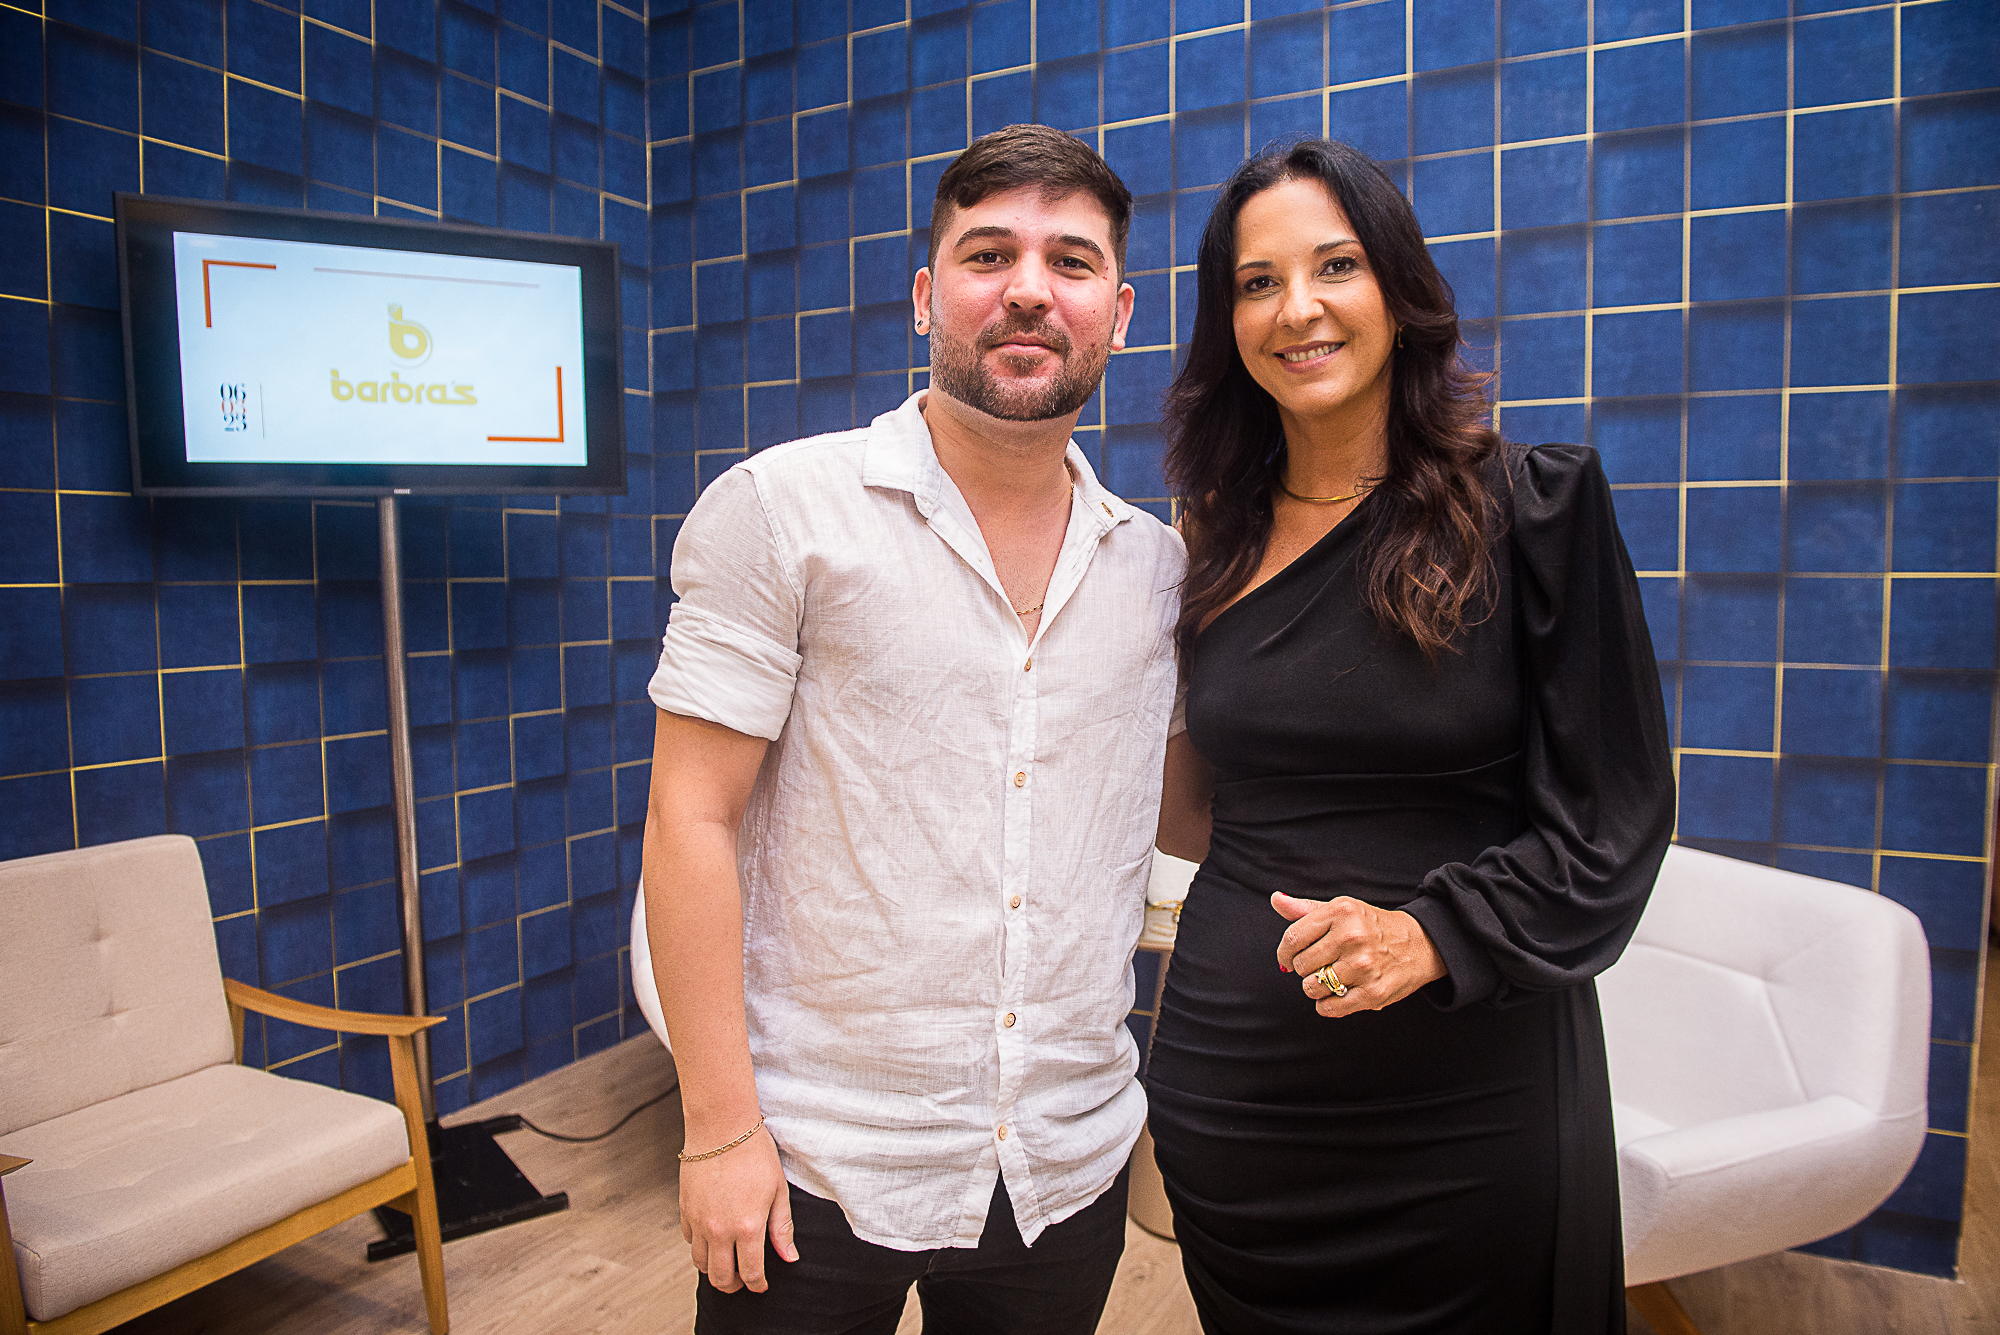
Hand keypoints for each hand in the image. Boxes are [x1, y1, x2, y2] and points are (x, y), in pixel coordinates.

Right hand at [678, 1126, 796, 1292]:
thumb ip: (782, 1228)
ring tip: (726, 1263)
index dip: (757, 1285)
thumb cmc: (754, 1153)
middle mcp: (719, 1230)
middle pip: (721, 1278)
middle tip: (743, 1281)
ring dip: (714, 1269)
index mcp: (747, 1227)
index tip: (761, 1285)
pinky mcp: (685, 1210)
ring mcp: (699, 1221)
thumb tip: (789, 1256)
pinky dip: (700, 1247)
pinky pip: (689, 1241)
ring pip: (700, 1264)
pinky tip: (712, 1238)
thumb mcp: (778, 1191)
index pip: (750, 1273)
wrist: (721, 1127)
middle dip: (734, 1286)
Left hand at [1272, 893, 1445, 1017]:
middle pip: (1301, 965)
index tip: (1287, 960)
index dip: (1284, 954)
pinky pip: (1330, 1007)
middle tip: (1321, 965)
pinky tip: (1337, 994)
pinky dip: (1327, 1005)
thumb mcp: (1342, 909)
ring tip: (1331, 978)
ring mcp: (1363, 966)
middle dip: (1305, 969)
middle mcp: (1352, 937)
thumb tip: (1276, 899)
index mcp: (1341, 912)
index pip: (1293, 938)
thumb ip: (1305, 910)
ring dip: (1316, 988)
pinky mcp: (1373, 993)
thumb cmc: (1371, 926)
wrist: (1419, 943)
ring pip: (1312, 987)